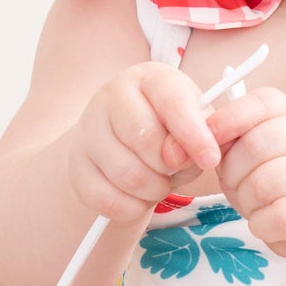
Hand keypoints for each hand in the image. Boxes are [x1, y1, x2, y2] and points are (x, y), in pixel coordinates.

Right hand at [68, 63, 223, 221]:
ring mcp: (88, 130)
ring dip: (153, 190)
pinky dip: (132, 207)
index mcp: (149, 78)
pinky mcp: (76, 165)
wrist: (124, 144)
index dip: (193, 134)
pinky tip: (138, 196)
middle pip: (145, 139)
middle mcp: (111, 96)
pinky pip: (107, 198)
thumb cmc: (169, 131)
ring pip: (127, 174)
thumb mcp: (194, 125)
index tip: (210, 158)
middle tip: (173, 171)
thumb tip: (179, 156)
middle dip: (169, 167)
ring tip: (158, 183)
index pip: (172, 102)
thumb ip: (199, 137)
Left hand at [202, 87, 285, 255]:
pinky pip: (278, 216)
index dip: (227, 120)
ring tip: (254, 204)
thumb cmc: (282, 176)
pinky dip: (261, 224)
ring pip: (263, 185)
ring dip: (247, 201)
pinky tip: (265, 222)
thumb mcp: (259, 147)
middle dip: (232, 172)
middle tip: (235, 184)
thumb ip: (235, 137)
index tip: (207, 139)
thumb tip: (204, 140)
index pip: (259, 104)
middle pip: (255, 147)